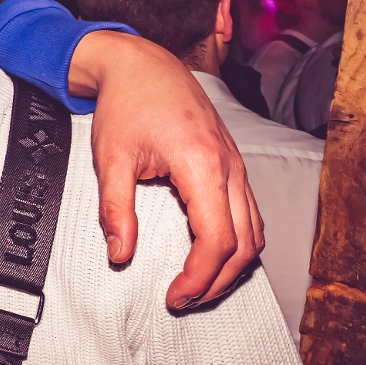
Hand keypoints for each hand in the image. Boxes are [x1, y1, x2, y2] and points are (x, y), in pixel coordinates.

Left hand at [69, 31, 264, 308]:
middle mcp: (229, 167)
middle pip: (245, 244)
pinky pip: (249, 214)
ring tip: (198, 286)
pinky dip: (237, 242)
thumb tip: (120, 255)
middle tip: (184, 300)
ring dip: (232, 266)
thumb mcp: (110, 158)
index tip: (176, 297)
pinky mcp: (233, 165)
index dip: (200, 278)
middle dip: (217, 282)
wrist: (143, 64)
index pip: (217, 240)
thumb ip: (115, 210)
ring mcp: (237, 165)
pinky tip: (212, 255)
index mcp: (202, 165)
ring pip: (254, 231)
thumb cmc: (128, 103)